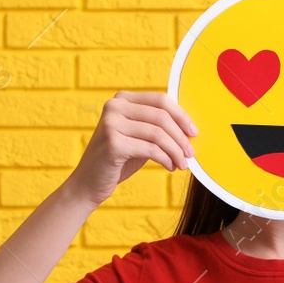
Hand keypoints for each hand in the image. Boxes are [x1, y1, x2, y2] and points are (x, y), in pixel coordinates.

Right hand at [63, 91, 196, 206]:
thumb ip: (157, 126)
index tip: (194, 132)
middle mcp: (114, 107)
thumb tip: (190, 128)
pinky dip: (166, 159)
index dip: (181, 116)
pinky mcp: (113, 143)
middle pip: (161, 116)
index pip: (160, 100)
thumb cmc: (119, 160)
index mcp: (122, 99)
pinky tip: (170, 167)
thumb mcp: (139, 137)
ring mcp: (111, 124)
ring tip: (183, 164)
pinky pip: (151, 149)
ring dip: (175, 151)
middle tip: (191, 153)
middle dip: (181, 136)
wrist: (89, 183)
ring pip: (158, 134)